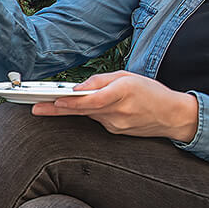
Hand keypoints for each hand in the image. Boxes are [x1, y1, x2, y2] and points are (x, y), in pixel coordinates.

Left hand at [31, 70, 199, 140]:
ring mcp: (117, 125)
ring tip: (45, 106)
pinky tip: (80, 107)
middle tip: (35, 108)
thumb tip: (78, 88)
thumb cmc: (151, 92)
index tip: (53, 100)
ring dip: (68, 110)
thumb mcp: (128, 76)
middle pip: (82, 111)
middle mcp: (118, 112)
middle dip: (56, 109)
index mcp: (123, 93)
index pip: (92, 100)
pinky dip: (88, 113)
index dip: (71, 101)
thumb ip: (101, 80)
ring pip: (87, 115)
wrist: (173, 116)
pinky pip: (97, 120)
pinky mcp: (116, 131)